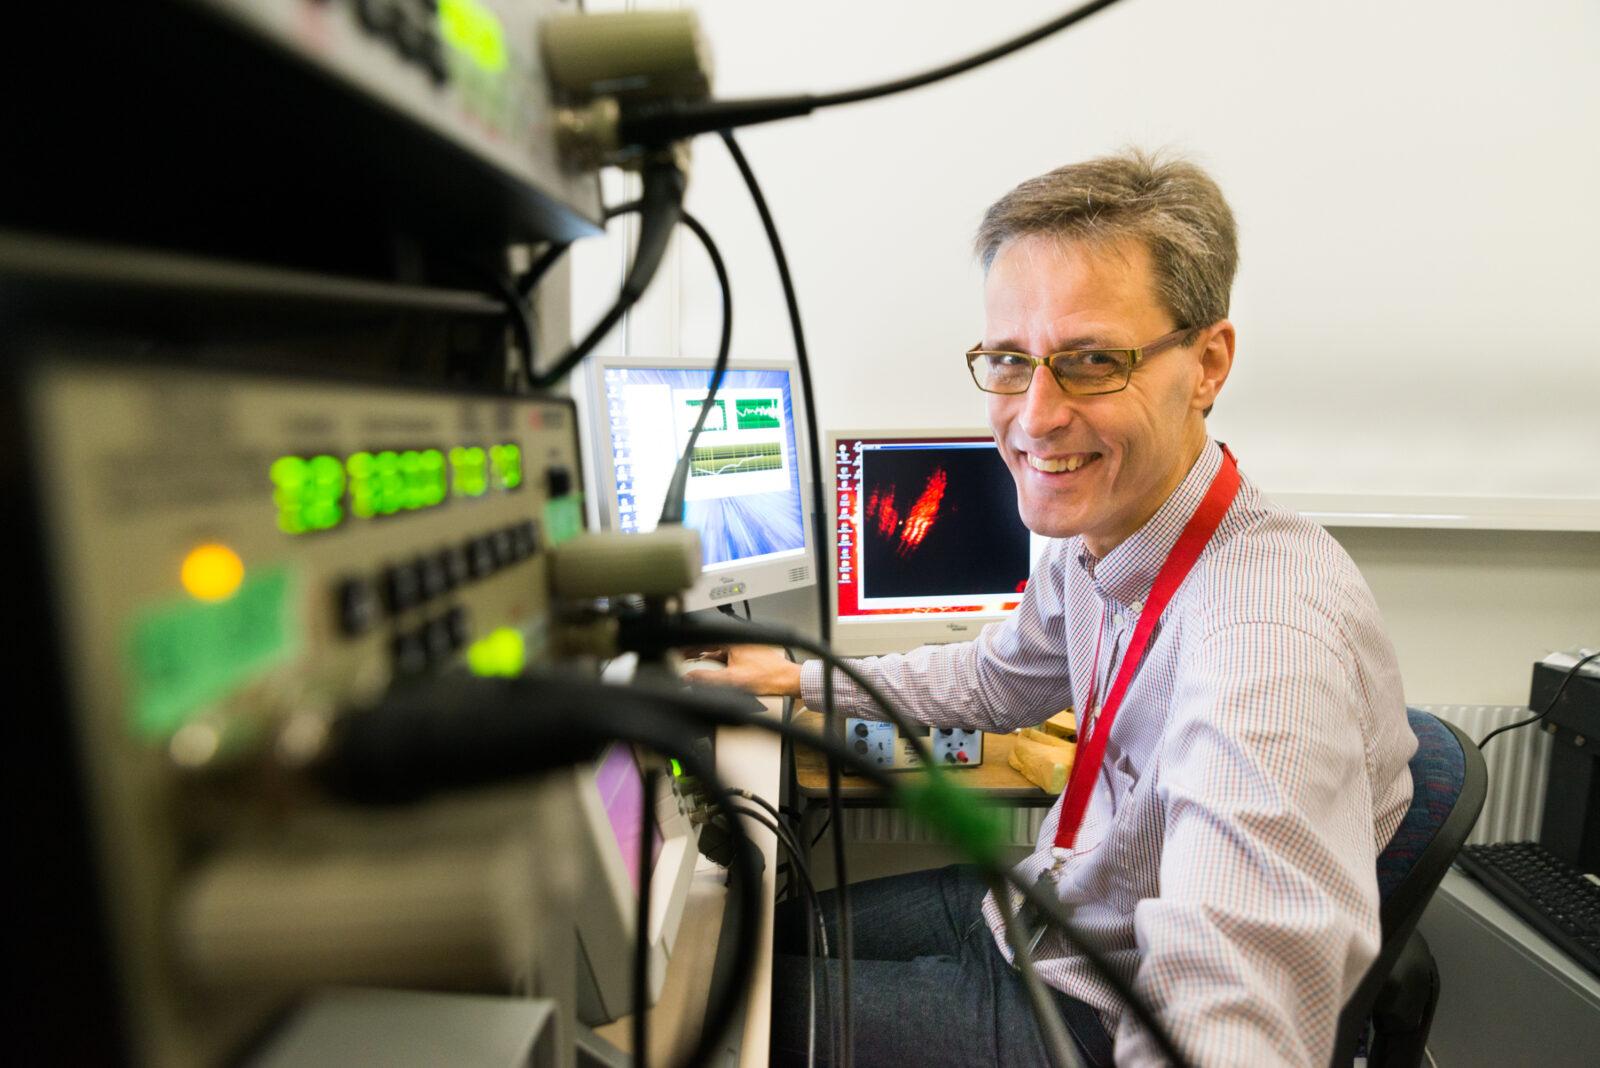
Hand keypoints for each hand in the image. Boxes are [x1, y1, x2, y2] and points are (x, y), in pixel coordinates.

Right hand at [683, 644, 802, 699]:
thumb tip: (689, 679)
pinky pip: (724, 653)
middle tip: (678, 655)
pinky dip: (714, 658)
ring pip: (716, 647)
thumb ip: (707, 679)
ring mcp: (742, 645)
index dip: (686, 644)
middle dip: (692, 648)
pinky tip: (708, 666)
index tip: (676, 649)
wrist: (786, 680)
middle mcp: (737, 638)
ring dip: (703, 653)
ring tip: (689, 660)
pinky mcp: (745, 654)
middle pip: (708, 640)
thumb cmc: (768, 676)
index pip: (703, 637)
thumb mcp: (731, 680)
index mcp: (733, 637)